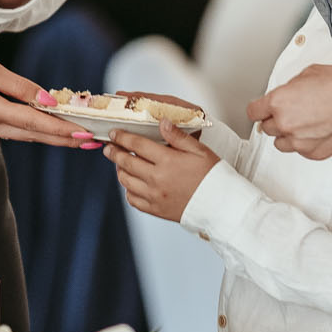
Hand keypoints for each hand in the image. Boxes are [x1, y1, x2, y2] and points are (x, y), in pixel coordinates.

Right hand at [0, 42, 92, 147]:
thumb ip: (20, 86)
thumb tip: (48, 100)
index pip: (33, 123)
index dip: (61, 130)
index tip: (84, 134)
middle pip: (32, 136)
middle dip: (63, 139)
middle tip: (92, 141)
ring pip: (23, 136)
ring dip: (50, 136)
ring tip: (77, 135)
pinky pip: (10, 131)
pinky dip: (31, 130)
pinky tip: (47, 127)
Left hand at [105, 121, 220, 221]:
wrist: (222, 206)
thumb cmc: (213, 176)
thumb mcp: (199, 150)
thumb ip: (177, 136)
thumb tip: (161, 122)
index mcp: (168, 161)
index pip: (137, 145)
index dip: (122, 137)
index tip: (114, 133)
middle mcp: (157, 179)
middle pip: (126, 162)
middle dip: (114, 152)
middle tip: (108, 147)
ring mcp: (154, 196)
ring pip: (126, 181)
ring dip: (119, 170)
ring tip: (120, 163)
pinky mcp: (156, 210)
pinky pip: (133, 200)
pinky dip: (128, 190)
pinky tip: (132, 183)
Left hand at [246, 64, 331, 159]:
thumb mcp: (310, 73)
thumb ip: (292, 86)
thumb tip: (289, 92)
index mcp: (279, 102)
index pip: (254, 112)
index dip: (259, 109)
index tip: (262, 110)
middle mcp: (286, 124)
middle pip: (267, 128)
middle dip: (276, 120)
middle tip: (290, 112)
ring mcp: (299, 142)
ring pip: (281, 143)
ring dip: (287, 134)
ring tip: (303, 124)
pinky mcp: (314, 153)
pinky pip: (300, 150)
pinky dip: (305, 143)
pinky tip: (316, 131)